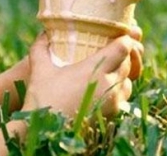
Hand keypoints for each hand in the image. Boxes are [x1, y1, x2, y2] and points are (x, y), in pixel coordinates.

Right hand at [21, 31, 143, 117]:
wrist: (46, 132)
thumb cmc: (43, 98)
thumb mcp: (40, 70)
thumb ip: (41, 48)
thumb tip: (44, 33)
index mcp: (95, 69)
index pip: (123, 48)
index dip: (124, 40)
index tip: (119, 36)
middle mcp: (109, 85)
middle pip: (126, 64)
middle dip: (121, 57)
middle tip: (110, 52)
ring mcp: (113, 102)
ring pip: (127, 83)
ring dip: (120, 75)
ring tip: (106, 72)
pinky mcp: (112, 116)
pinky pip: (122, 99)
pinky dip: (117, 92)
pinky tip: (103, 91)